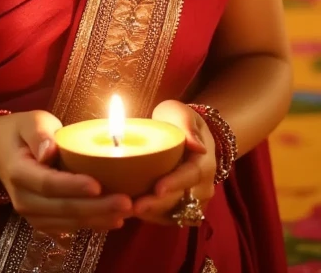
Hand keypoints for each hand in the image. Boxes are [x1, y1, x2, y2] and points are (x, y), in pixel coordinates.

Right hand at [0, 110, 131, 236]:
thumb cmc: (20, 131)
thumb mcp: (29, 121)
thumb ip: (40, 133)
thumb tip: (50, 152)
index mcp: (18, 172)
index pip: (48, 184)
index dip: (73, 186)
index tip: (98, 185)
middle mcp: (23, 199)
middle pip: (62, 208)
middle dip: (96, 208)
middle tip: (126, 202)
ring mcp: (31, 214)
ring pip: (68, 222)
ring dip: (98, 219)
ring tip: (126, 213)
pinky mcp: (42, 220)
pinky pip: (67, 227)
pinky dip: (91, 224)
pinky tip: (112, 219)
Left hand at [131, 100, 216, 225]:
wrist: (188, 135)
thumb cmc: (179, 121)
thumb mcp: (180, 113)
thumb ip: (186, 124)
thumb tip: (197, 145)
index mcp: (204, 162)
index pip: (191, 175)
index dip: (175, 183)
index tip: (157, 188)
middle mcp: (203, 186)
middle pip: (181, 199)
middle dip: (157, 204)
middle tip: (134, 206)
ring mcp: (195, 201)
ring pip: (175, 213)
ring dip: (153, 214)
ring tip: (128, 210)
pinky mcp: (184, 209)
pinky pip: (170, 218)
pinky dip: (153, 217)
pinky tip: (133, 212)